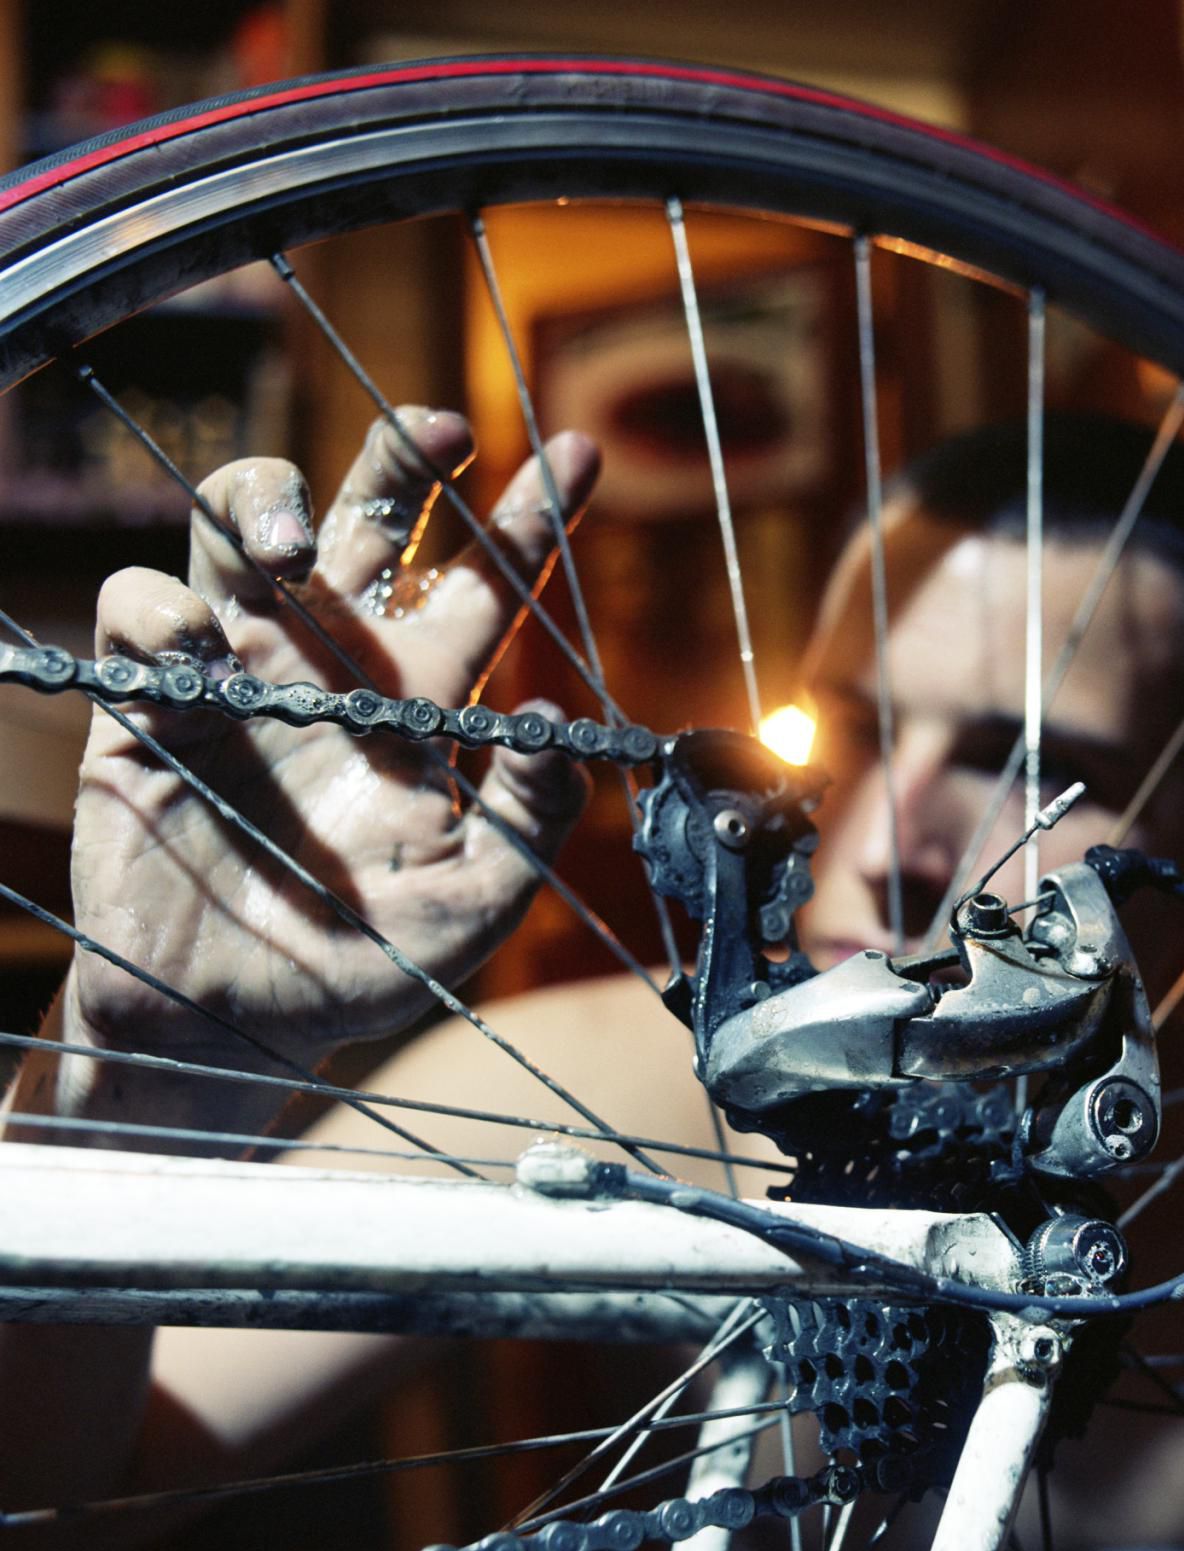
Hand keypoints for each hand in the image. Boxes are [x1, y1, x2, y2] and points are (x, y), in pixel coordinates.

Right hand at [62, 409, 597, 1095]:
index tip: (578, 451)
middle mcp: (334, 666)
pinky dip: (163, 609)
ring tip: (289, 552)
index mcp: (420, 704)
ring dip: (265, 502)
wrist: (227, 1024)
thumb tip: (567, 725)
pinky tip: (196, 658)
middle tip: (438, 428)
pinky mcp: (145, 699)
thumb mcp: (469, 909)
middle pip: (368, 523)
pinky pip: (141, 606)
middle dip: (401, 458)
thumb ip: (528, 826)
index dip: (528, 520)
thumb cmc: (360, 969)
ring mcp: (238, 669)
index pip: (480, 588)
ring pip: (241, 524)